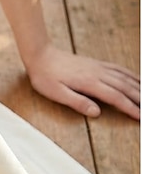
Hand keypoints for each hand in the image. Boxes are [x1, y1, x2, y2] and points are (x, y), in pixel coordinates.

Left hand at [24, 43, 139, 120]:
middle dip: (139, 99)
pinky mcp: (96, 64)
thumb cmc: (46, 77)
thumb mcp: (57, 94)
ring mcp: (98, 67)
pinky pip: (118, 69)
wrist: (41, 56)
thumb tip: (96, 113)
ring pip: (125, 77)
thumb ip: (77, 102)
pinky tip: (136, 79)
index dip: (130, 108)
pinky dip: (131, 74)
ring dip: (139, 87)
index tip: (140, 116)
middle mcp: (98, 74)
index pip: (116, 97)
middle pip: (125, 87)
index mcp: (90, 83)